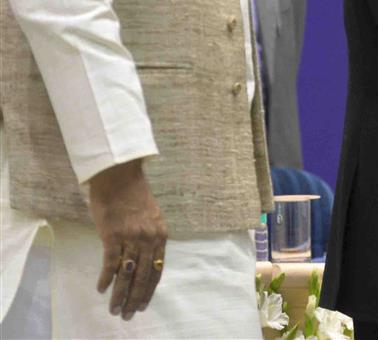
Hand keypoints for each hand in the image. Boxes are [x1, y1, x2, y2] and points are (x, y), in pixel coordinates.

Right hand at [88, 159, 167, 319]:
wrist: (120, 176)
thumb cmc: (133, 195)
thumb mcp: (151, 217)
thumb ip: (149, 237)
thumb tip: (144, 259)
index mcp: (160, 235)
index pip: (157, 269)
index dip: (150, 289)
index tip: (143, 305)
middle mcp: (149, 239)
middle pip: (143, 276)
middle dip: (136, 298)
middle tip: (128, 316)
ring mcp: (131, 237)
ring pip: (127, 274)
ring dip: (120, 295)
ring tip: (114, 310)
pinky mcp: (113, 235)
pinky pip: (111, 262)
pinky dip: (106, 278)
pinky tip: (101, 289)